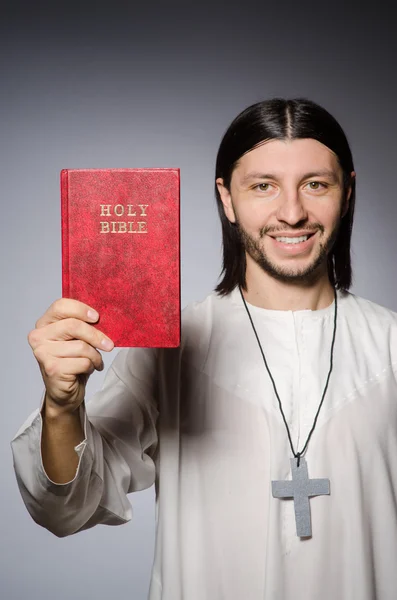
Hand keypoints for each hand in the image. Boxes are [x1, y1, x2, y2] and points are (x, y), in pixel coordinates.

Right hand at [28, 298, 113, 414]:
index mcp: (44, 323)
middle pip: (73, 326)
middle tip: (109, 345)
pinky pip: (83, 362)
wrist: (64, 391)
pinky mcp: (52, 369)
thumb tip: (102, 317)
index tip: (97, 317)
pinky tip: (89, 369)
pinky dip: (92, 366)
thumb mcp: (76, 339)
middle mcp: (38, 336)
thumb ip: (82, 325)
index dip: (81, 309)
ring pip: (81, 346)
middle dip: (96, 335)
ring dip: (95, 355)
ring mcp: (43, 353)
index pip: (60, 306)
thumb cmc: (72, 360)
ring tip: (96, 361)